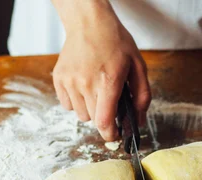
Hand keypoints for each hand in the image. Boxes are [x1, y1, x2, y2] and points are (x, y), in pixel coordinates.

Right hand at [52, 1, 150, 140]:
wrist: (89, 23)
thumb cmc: (115, 42)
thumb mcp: (138, 66)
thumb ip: (142, 96)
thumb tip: (138, 121)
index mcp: (108, 81)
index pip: (104, 121)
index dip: (110, 134)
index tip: (114, 134)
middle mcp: (86, 83)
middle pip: (93, 120)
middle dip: (103, 116)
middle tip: (109, 100)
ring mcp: (70, 81)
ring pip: (80, 115)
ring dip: (89, 109)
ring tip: (95, 90)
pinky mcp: (59, 79)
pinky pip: (67, 105)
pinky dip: (76, 102)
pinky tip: (83, 86)